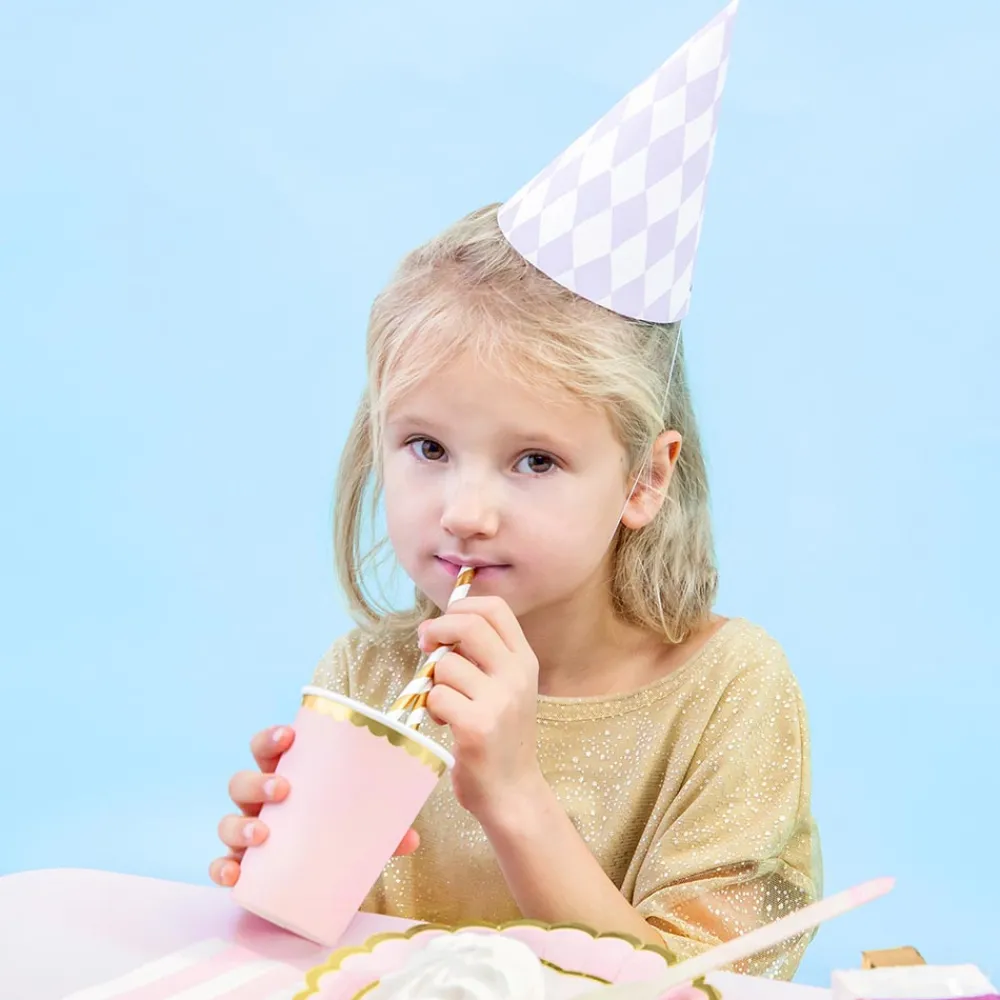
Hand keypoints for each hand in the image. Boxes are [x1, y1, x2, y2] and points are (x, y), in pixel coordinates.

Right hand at [209, 724, 419, 886]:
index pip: (268, 748)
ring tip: (263, 834)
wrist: (319, 883)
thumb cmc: (337, 835)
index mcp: (286, 777)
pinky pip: (220, 865)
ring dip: (239, 824)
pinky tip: (234, 874)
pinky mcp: (242, 868)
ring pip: (226, 820)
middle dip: (257, 780)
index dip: (271, 737)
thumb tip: (412, 838)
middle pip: (241, 781)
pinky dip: (221, 868)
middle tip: (283, 788)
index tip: (288, 735)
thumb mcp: (360, 827)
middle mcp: (260, 804)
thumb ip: (384, 829)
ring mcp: (247, 835)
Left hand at [420, 596, 542, 822]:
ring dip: (434, 683)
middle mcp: (517, 676)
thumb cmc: (500, 736)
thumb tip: (437, 628)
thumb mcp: (505, 688)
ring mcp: (499, 701)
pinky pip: (436, 696)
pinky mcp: (476, 726)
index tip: (445, 623)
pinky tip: (445, 723)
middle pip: (468, 625)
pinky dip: (431, 708)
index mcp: (524, 660)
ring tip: (446, 704)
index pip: (495, 608)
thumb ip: (481, 656)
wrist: (512, 791)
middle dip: (437, 629)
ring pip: (445, 666)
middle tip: (426, 644)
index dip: (462, 605)